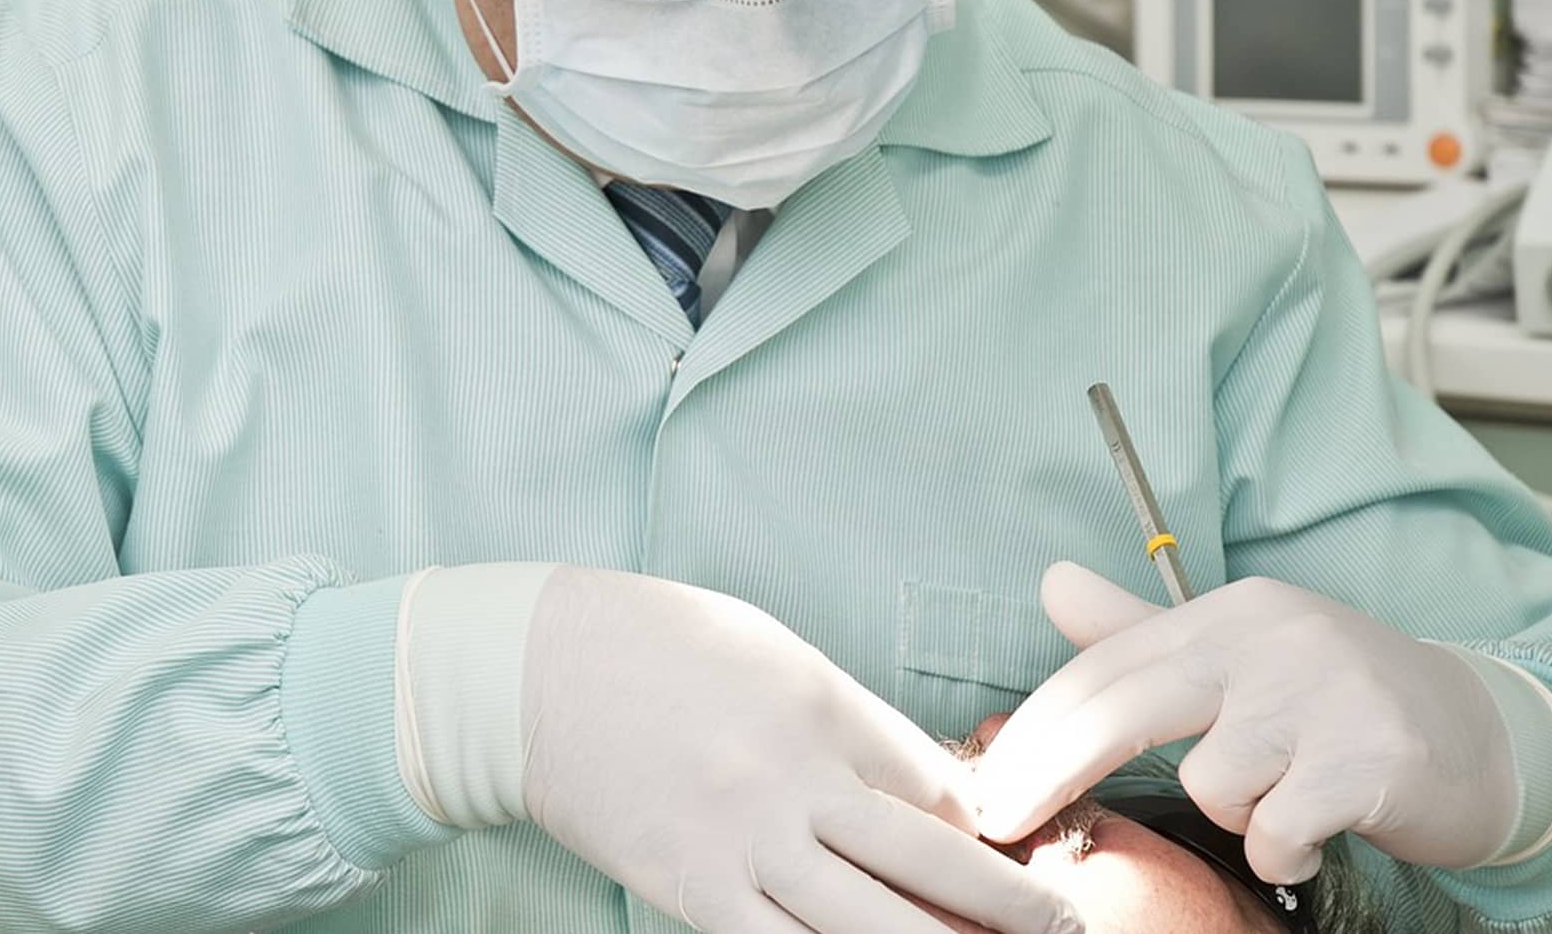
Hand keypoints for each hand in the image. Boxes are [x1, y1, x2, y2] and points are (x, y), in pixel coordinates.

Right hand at [519, 567, 1079, 933]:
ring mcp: (746, 842)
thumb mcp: (775, 654)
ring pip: (871, 926)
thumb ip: (848, 719)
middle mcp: (799, 780)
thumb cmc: (656, 645)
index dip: (989, 837)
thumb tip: (922, 783)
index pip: (940, 790)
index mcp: (827, 708)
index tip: (1019, 865)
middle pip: (932, 863)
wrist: (532, 669)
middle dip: (1013, 910)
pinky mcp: (692, 890)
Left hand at [971, 564, 1519, 883]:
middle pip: (1126, 710)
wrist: (1484, 738)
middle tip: (1003, 826)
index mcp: (1233, 612)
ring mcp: (1324, 693)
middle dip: (1049, 773)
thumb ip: (1141, 631)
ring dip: (1238, 813)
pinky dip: (1286, 848)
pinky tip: (1316, 832)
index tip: (984, 789)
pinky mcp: (1370, 756)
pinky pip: (1276, 828)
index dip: (1033, 732)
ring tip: (1285, 798)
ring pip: (1213, 785)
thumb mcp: (1242, 657)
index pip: (1107, 668)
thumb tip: (1051, 582)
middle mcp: (1274, 638)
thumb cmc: (1340, 704)